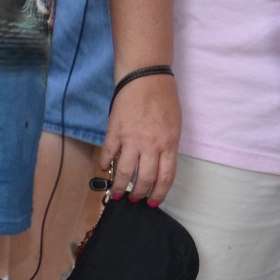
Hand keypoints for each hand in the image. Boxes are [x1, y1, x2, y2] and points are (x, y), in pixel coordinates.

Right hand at [100, 74, 179, 204]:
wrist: (145, 77)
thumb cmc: (163, 99)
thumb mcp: (174, 126)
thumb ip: (167, 147)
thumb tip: (158, 167)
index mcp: (168, 144)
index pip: (165, 178)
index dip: (159, 194)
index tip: (153, 202)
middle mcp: (150, 146)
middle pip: (144, 179)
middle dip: (138, 194)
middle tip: (134, 199)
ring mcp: (131, 140)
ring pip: (124, 172)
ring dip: (119, 186)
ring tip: (116, 193)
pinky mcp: (114, 132)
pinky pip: (108, 154)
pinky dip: (105, 164)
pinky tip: (104, 168)